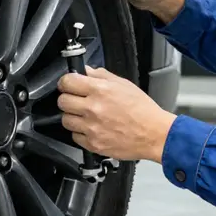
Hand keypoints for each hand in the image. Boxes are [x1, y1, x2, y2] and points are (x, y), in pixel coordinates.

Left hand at [57, 67, 176, 162]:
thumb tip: (85, 71)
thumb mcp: (123, 84)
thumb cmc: (142, 109)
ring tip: (84, 115)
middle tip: (76, 99)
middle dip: (67, 98)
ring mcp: (92, 128)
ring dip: (72, 116)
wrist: (154, 134)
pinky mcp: (93, 144)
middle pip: (62, 101)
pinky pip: (75, 137)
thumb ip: (101, 75)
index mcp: (100, 90)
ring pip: (65, 120)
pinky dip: (80, 133)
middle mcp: (93, 108)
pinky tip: (91, 128)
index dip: (65, 81)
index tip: (68, 84)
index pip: (67, 82)